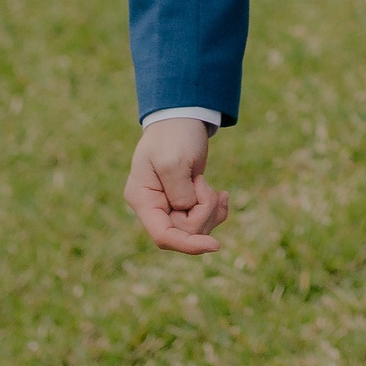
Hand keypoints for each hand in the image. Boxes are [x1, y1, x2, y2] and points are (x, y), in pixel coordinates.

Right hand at [125, 120, 228, 254]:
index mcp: (142, 199)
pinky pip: (204, 221)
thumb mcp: (174, 160)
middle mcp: (153, 208)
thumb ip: (179, 192)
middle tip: (205, 184)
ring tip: (218, 190)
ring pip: (196, 229)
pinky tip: (223, 196)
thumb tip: (186, 212)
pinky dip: (217, 211)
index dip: (187, 245)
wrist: (182, 119)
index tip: (214, 245)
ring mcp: (169, 207)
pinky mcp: (185, 204)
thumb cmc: (174, 136)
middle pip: (183, 232)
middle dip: (203, 212)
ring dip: (212, 211)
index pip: (162, 235)